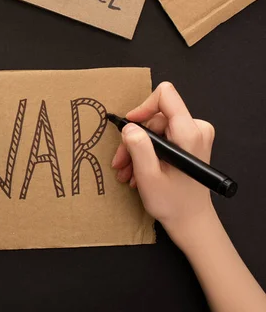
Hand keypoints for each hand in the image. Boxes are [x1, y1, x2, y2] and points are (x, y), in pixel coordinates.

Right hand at [111, 82, 216, 241]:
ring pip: (154, 129)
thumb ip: (138, 148)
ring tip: (126, 172)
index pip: (165, 96)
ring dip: (136, 150)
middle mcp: (197, 129)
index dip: (142, 108)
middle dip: (134, 139)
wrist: (191, 221)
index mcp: (190, 133)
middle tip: (121, 162)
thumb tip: (128, 127)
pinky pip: (161, 137)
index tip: (129, 127)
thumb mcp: (148, 176)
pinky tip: (136, 172)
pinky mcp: (190, 142)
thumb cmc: (173, 203)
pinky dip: (146, 153)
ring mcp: (194, 136)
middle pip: (155, 117)